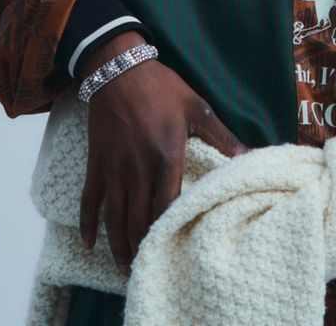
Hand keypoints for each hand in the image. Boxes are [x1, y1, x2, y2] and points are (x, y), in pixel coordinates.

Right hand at [77, 31, 250, 271]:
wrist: (118, 68)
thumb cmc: (161, 87)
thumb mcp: (197, 106)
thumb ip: (221, 135)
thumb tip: (247, 154)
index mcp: (166, 156)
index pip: (167, 205)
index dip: (168, 230)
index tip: (173, 249)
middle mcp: (138, 168)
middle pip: (139, 219)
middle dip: (143, 247)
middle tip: (148, 267)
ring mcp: (114, 167)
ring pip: (115, 216)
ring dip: (119, 244)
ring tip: (125, 266)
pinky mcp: (97, 162)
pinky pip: (89, 199)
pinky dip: (88, 223)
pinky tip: (90, 244)